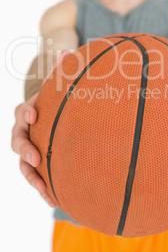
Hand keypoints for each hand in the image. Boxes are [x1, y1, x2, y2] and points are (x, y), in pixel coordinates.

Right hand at [11, 50, 70, 207]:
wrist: (53, 118)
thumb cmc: (57, 101)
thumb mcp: (60, 86)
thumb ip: (62, 71)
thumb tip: (66, 50)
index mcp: (30, 111)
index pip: (23, 110)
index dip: (27, 112)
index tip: (34, 115)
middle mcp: (25, 131)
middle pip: (17, 141)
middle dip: (24, 150)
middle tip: (35, 157)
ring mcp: (29, 149)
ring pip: (23, 164)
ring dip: (31, 176)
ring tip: (43, 189)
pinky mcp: (37, 163)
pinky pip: (36, 176)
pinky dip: (42, 187)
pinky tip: (54, 200)